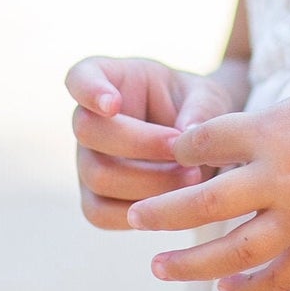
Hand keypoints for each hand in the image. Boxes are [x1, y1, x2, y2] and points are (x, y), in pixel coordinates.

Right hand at [66, 54, 248, 231]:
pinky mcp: (96, 198)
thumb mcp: (208, 97)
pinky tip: (173, 205)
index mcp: (111, 80)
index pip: (81, 77)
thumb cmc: (199, 109)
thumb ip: (201, 108)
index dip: (89, 90)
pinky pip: (100, 213)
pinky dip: (138, 213)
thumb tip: (187, 134)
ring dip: (147, 182)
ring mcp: (88, 161)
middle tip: (182, 149)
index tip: (112, 103)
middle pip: (89, 131)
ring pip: (97, 176)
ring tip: (192, 177)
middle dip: (139, 144)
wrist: (204, 145)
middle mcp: (90, 121)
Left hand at [126, 79, 289, 290]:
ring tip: (158, 267)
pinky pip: (282, 279)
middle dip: (163, 212)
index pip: (205, 142)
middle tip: (135, 218)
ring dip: (190, 264)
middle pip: (204, 201)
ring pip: (234, 251)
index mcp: (276, 132)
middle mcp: (284, 178)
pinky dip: (251, 289)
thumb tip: (218, 146)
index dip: (179, 149)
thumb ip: (262, 124)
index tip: (166, 155)